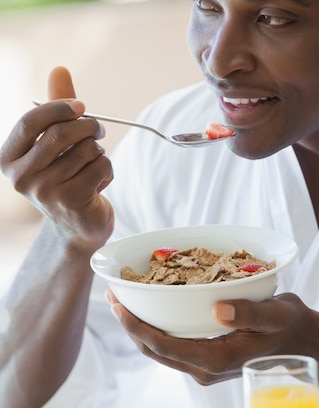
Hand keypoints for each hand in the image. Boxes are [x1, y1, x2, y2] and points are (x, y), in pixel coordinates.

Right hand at [0, 66, 113, 251]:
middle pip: (60, 134)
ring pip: (85, 151)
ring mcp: (46, 192)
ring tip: (92, 166)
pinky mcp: (72, 202)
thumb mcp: (56, 144)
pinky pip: (100, 167)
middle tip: (99, 130)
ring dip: (98, 152)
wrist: (79, 226)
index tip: (81, 106)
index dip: (58, 108)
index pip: (31, 122)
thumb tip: (60, 69)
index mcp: (10, 158)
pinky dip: (107, 170)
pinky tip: (99, 183)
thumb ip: (56, 110)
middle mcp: (22, 177)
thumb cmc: (66, 178)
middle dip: (87, 126)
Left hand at [105, 290, 313, 384]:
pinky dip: (155, 330)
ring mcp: (204, 370)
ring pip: (159, 351)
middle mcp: (204, 370)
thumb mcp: (276, 314)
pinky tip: (150, 310)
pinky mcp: (207, 363)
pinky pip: (172, 349)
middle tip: (112, 294)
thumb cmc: (292, 325)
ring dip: (139, 328)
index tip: (116, 303)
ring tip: (123, 301)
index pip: (162, 345)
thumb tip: (218, 309)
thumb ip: (249, 312)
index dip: (134, 325)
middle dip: (129, 325)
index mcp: (215, 360)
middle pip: (153, 350)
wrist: (305, 345)